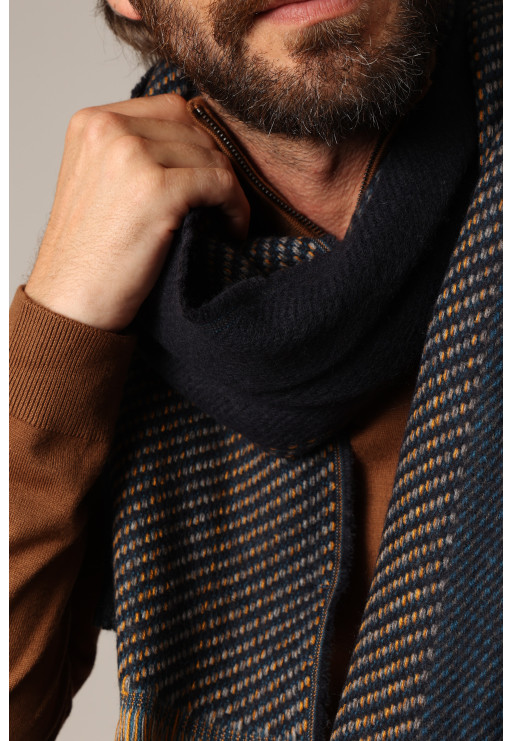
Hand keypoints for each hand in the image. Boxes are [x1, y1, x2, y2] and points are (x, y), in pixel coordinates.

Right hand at [25, 94, 249, 330]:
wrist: (71, 303)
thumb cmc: (90, 255)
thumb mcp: (100, 183)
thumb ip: (136, 153)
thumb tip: (200, 142)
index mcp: (92, 122)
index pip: (171, 108)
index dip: (200, 142)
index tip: (210, 177)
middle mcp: (108, 129)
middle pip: (194, 129)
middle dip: (217, 166)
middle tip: (225, 203)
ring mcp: (130, 155)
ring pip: (212, 156)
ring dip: (229, 190)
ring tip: (226, 221)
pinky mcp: (155, 189)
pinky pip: (220, 184)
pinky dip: (235, 208)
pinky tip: (231, 230)